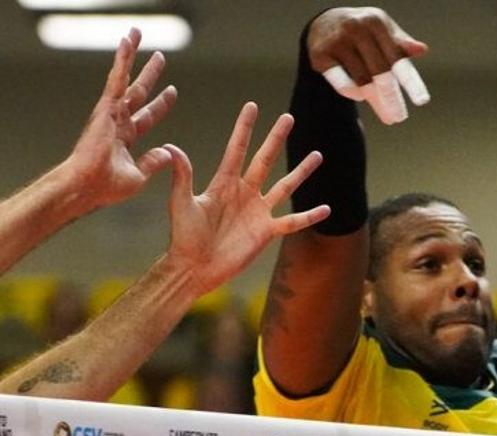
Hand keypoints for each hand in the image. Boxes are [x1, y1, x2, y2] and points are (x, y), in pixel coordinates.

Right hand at [58, 29, 179, 212]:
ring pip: (125, 78)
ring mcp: (110, 113)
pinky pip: (116, 79)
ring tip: (136, 34)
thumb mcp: (139, 177)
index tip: (172, 91)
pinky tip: (127, 42)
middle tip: (159, 56)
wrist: (87, 186)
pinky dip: (122, 60)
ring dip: (131, 56)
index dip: (160, 104)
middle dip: (150, 75)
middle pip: (138, 92)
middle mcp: (117, 122)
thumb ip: (152, 163)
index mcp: (125, 138)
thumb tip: (168, 153)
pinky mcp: (105, 108)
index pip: (147, 116)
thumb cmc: (106, 187)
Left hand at [161, 103, 331, 293]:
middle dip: (276, 138)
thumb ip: (182, 176)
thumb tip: (170, 148)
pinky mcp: (266, 232)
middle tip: (289, 117)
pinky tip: (326, 208)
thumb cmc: (183, 237)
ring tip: (317, 155)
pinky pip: (292, 222)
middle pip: (264, 160)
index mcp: (223, 183)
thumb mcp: (181, 204)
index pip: (237, 149)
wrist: (194, 268)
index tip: (252, 106)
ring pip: (285, 186)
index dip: (244, 128)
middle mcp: (243, 193)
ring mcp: (257, 212)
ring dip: (301, 171)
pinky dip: (309, 216)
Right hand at [307, 7, 430, 124]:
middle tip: (398, 118)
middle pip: (379, 72)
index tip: (422, 101)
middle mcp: (356, 28)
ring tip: (386, 113)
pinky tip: (360, 96)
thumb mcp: (384, 32)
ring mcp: (337, 41)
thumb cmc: (365, 31)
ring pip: (361, 82)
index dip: (410, 81)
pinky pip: (342, 84)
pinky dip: (353, 93)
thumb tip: (422, 50)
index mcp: (376, 21)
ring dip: (375, 101)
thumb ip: (401, 44)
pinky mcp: (320, 55)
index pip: (397, 57)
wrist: (325, 22)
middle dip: (391, 99)